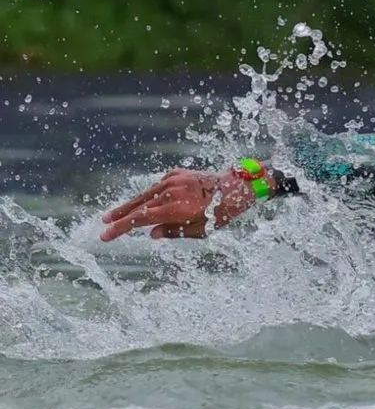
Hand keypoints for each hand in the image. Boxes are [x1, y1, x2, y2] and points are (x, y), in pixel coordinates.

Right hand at [99, 167, 268, 241]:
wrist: (237, 187)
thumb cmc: (221, 212)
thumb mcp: (201, 230)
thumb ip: (173, 232)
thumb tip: (151, 234)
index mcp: (175, 209)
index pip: (139, 220)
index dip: (120, 228)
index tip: (105, 235)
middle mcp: (170, 192)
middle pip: (138, 206)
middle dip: (120, 216)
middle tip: (104, 223)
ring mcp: (172, 180)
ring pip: (146, 194)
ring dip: (132, 205)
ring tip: (116, 214)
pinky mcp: (177, 173)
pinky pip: (159, 186)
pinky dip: (152, 195)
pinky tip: (147, 203)